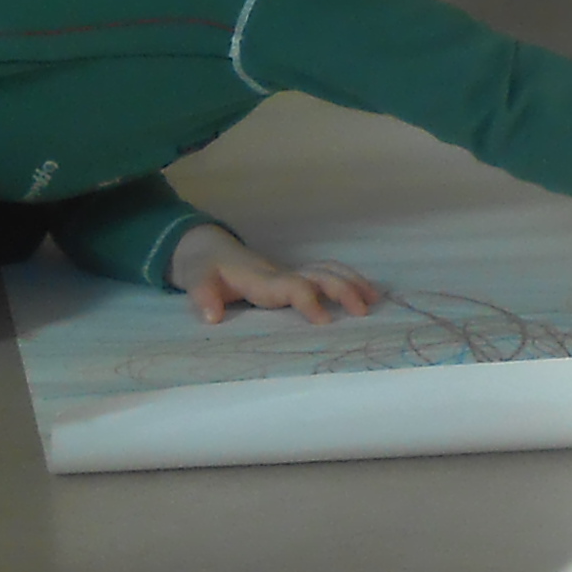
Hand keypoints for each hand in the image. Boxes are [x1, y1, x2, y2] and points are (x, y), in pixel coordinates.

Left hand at [169, 224, 384, 326]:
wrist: (208, 249)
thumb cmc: (204, 268)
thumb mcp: (194, 280)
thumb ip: (202, 297)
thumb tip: (212, 317)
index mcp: (260, 279)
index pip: (290, 286)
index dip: (308, 300)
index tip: (324, 322)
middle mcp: (281, 273)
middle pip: (319, 274)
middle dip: (342, 290)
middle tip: (363, 312)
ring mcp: (291, 273)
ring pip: (329, 271)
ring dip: (353, 283)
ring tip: (376, 301)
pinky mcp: (296, 277)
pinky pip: (327, 274)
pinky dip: (350, 281)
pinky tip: (368, 295)